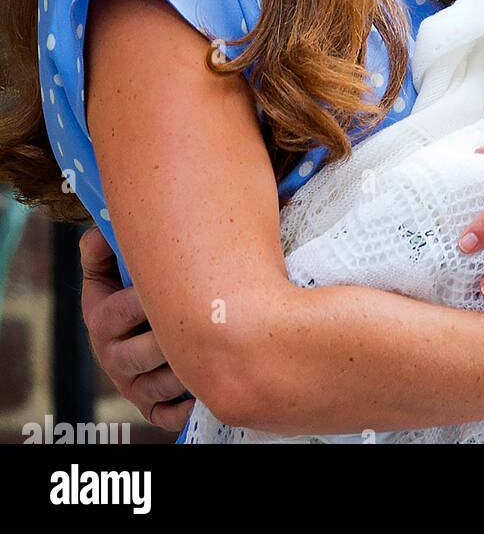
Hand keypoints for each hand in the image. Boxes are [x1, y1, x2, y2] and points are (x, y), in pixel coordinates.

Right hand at [79, 226, 193, 431]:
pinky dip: (186, 406)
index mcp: (101, 321)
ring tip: (218, 345)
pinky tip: (207, 388)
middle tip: (210, 315)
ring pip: (160, 383)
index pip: (117, 312)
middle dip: (174, 336)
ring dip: (189, 368)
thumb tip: (100, 233)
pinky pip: (166, 415)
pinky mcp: (150, 406)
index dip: (146, 298)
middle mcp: (112, 357)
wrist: (139, 325)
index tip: (178, 280)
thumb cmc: (132, 287)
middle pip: (142, 352)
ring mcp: (132, 385)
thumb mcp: (110, 266)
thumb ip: (102, 249)